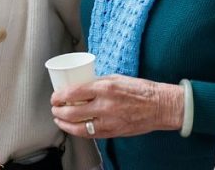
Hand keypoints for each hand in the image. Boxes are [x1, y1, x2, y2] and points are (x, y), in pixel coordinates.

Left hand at [50, 74, 183, 138]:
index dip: (59, 96)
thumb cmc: (140, 90)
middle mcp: (105, 105)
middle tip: (54, 108)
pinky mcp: (113, 132)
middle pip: (72, 112)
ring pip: (78, 127)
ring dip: (64, 124)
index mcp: (104, 88)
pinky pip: (90, 134)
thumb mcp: (115, 78)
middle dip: (58, 111)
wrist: (160, 106)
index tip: (55, 96)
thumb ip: (96, 84)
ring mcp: (109, 121)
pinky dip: (78, 132)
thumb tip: (79, 87)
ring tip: (59, 119)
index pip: (73, 92)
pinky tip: (73, 128)